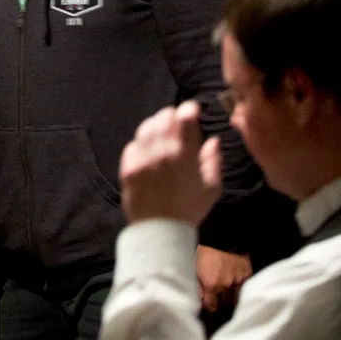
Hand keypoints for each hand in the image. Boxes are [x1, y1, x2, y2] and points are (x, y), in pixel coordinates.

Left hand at [119, 100, 222, 225]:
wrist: (159, 230)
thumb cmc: (189, 210)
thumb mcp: (211, 188)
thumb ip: (213, 160)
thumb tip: (213, 140)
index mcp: (184, 155)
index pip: (185, 117)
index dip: (189, 109)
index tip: (192, 110)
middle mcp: (161, 151)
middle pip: (164, 117)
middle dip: (172, 116)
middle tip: (177, 122)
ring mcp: (141, 158)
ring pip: (146, 126)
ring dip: (156, 125)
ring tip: (162, 132)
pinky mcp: (127, 166)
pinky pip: (133, 144)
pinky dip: (141, 142)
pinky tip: (148, 150)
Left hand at [196, 245, 250, 312]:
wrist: (222, 237)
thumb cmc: (206, 251)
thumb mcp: (196, 268)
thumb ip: (198, 285)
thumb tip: (200, 298)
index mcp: (211, 284)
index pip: (211, 306)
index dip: (210, 306)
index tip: (209, 304)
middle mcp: (225, 286)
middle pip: (225, 304)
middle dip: (221, 302)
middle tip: (218, 298)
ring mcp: (238, 281)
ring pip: (236, 299)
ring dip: (231, 298)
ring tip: (227, 294)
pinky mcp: (247, 275)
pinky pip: (245, 289)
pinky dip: (240, 289)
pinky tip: (236, 286)